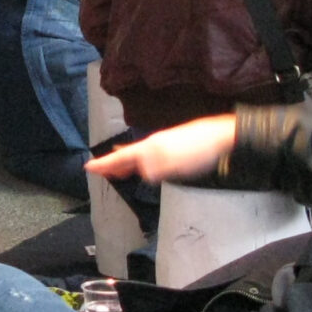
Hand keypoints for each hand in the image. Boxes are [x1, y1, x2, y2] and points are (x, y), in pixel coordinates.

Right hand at [86, 114, 237, 185]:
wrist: (222, 137)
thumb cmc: (198, 149)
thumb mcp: (172, 164)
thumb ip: (153, 169)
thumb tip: (143, 173)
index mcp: (150, 148)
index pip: (121, 157)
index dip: (105, 164)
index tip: (89, 167)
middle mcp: (154, 145)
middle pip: (128, 155)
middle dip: (113, 164)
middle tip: (100, 170)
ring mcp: (165, 145)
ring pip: (139, 156)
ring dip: (127, 164)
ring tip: (118, 171)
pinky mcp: (176, 148)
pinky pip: (150, 156)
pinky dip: (141, 163)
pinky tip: (146, 168)